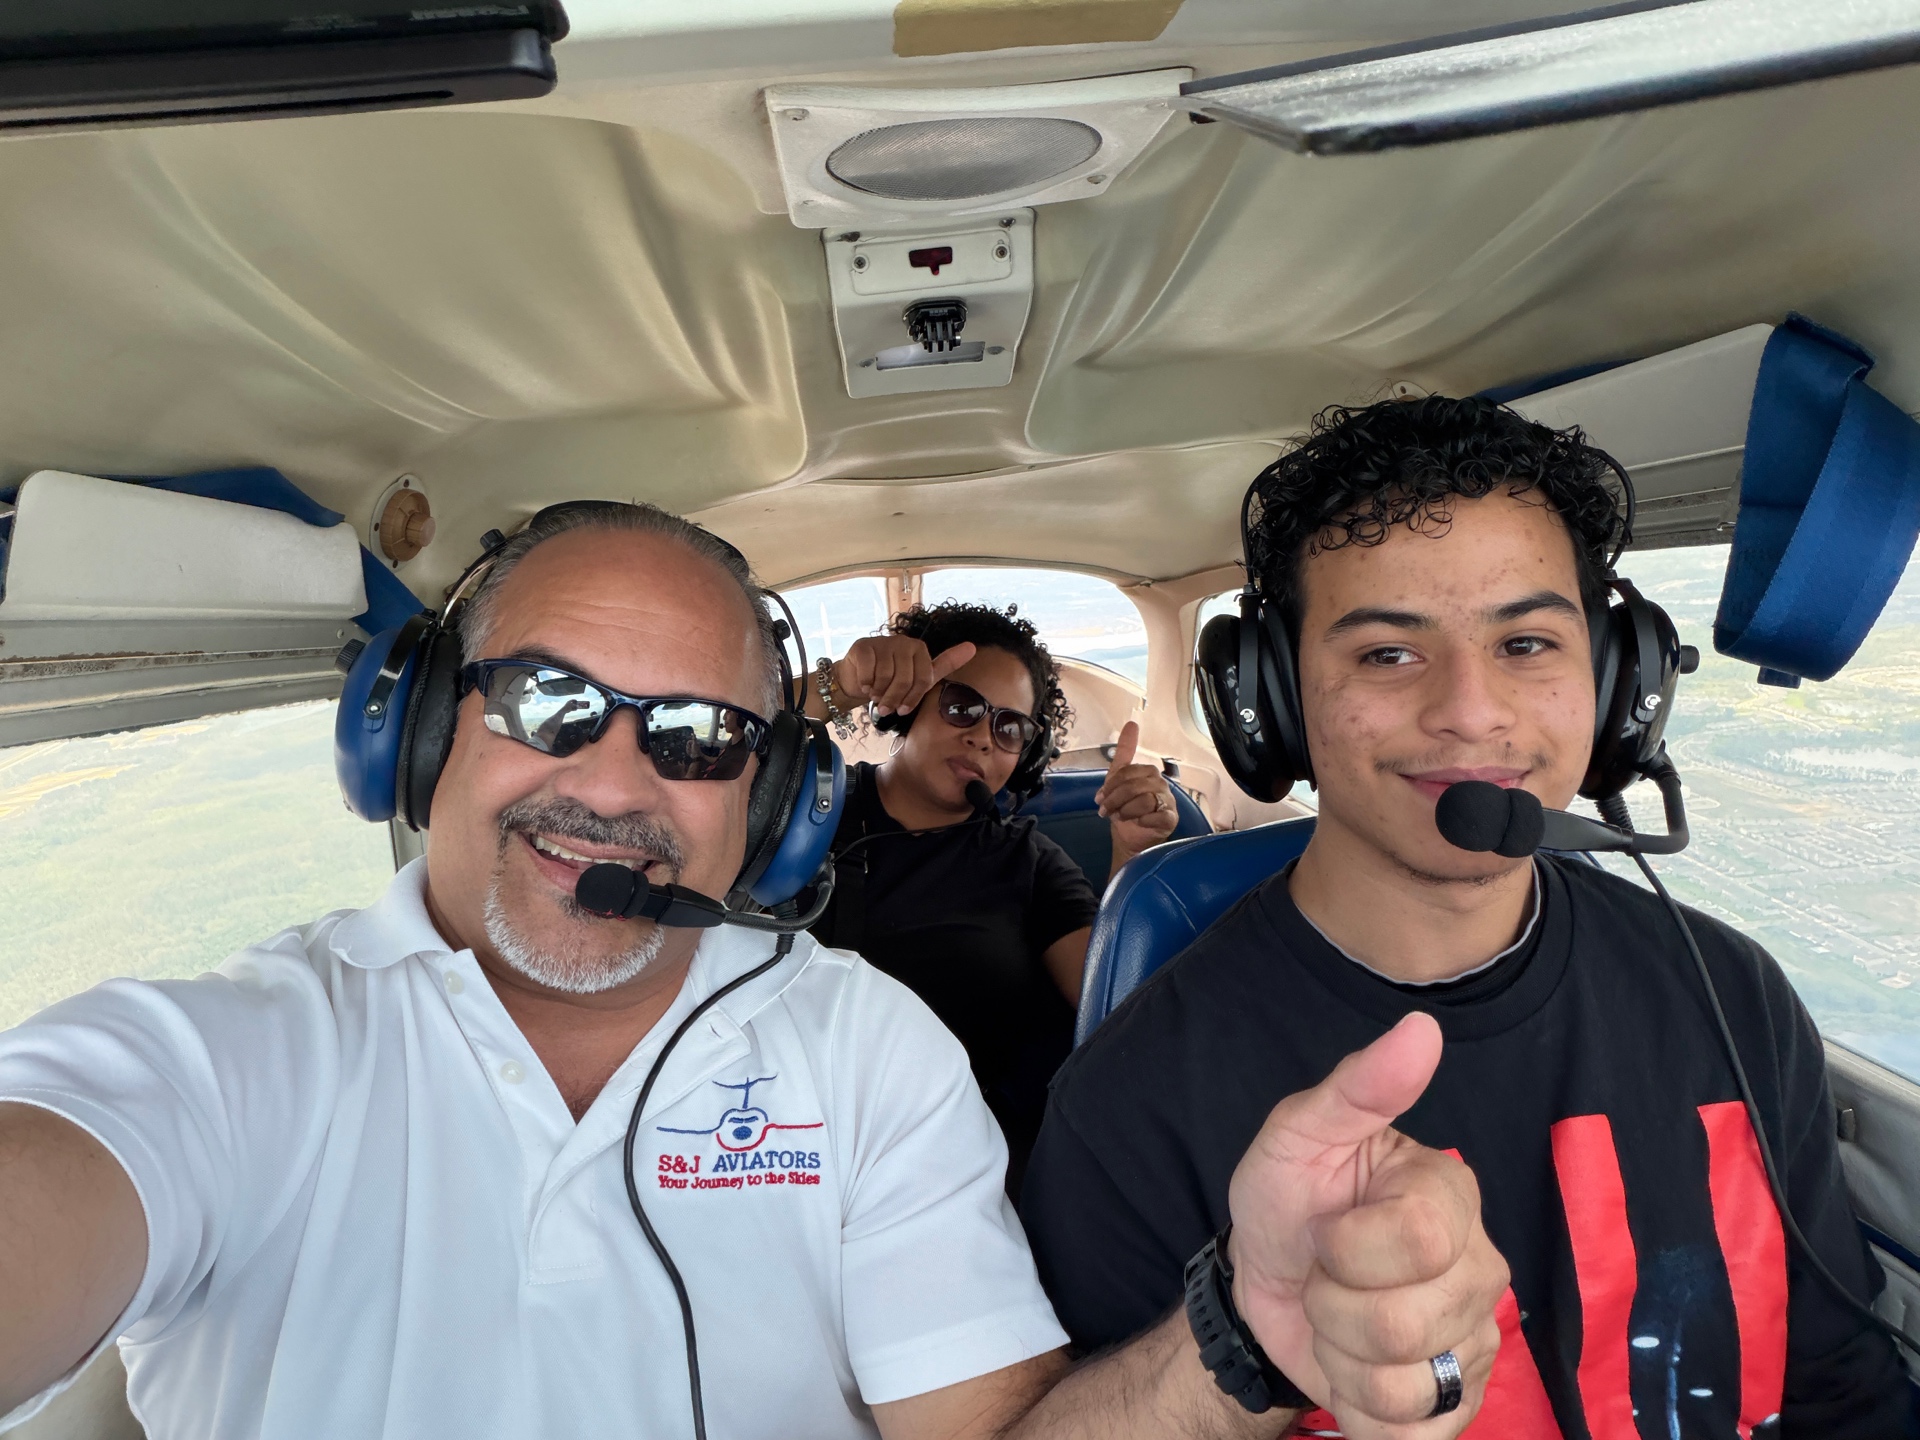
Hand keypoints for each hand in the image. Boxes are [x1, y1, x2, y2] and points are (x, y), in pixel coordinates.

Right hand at [834, 637, 975, 717]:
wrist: (858, 676)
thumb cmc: (893, 678)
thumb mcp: (919, 675)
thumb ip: (945, 664)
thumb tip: (973, 647)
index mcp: (920, 649)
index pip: (924, 680)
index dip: (912, 699)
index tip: (903, 709)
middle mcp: (903, 641)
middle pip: (904, 680)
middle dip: (894, 700)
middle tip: (886, 707)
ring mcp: (883, 642)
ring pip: (885, 678)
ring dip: (879, 694)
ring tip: (876, 695)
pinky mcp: (864, 646)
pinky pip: (869, 674)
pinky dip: (867, 685)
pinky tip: (866, 686)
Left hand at [1095, 722, 1177, 859]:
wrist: (1129, 840)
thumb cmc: (1125, 809)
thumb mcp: (1118, 781)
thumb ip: (1124, 751)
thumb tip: (1131, 722)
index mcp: (1149, 774)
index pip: (1129, 771)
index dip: (1111, 785)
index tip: (1100, 798)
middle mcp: (1161, 785)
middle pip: (1135, 785)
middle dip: (1115, 799)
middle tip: (1104, 811)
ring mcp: (1168, 802)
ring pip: (1146, 799)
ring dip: (1126, 810)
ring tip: (1119, 818)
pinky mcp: (1171, 820)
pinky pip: (1158, 815)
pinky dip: (1143, 819)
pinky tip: (1138, 823)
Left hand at [1226, 1014, 1505, 1438]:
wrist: (1263, 1285)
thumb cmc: (1287, 1204)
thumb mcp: (1298, 1137)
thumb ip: (1356, 1087)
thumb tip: (1420, 1028)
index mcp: (1449, 1197)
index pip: (1420, 1241)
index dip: (1347, 1247)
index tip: (1325, 1230)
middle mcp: (1479, 1269)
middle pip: (1408, 1322)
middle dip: (1333, 1307)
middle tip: (1326, 1280)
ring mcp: (1475, 1341)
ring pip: (1403, 1385)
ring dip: (1340, 1359)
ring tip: (1337, 1323)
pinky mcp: (1457, 1404)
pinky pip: (1411, 1435)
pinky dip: (1359, 1411)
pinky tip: (1354, 1371)